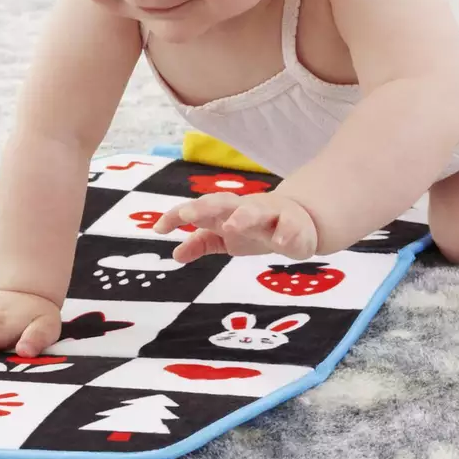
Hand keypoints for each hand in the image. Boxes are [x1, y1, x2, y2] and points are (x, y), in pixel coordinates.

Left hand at [152, 191, 317, 261]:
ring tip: (231, 226)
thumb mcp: (225, 238)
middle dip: (205, 207)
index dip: (178, 215)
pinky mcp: (294, 227)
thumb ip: (202, 243)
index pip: (199, 208)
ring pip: (257, 210)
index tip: (158, 228)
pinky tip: (280, 243)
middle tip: (188, 214)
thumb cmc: (254, 228)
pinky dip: (286, 233)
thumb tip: (176, 254)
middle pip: (224, 203)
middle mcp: (245, 208)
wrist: (299, 222)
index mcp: (226, 210)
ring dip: (244, 216)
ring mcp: (271, 216)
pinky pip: (290, 229)